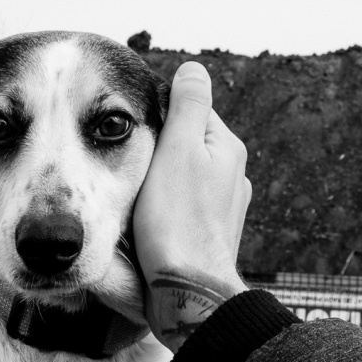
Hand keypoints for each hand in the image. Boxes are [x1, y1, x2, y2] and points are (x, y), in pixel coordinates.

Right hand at [133, 61, 251, 351]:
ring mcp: (223, 210)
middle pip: (185, 146)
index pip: (191, 109)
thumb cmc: (176, 221)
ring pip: (182, 180)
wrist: (186, 291)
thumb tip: (193, 69)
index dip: (158, 115)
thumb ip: (187, 105)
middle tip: (129, 163)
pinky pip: (181, 210)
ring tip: (135, 195)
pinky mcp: (208, 237)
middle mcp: (233, 178)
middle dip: (158, 150)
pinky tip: (146, 222)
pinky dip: (164, 210)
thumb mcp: (178, 149)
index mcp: (227, 149)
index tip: (132, 131)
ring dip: (158, 182)